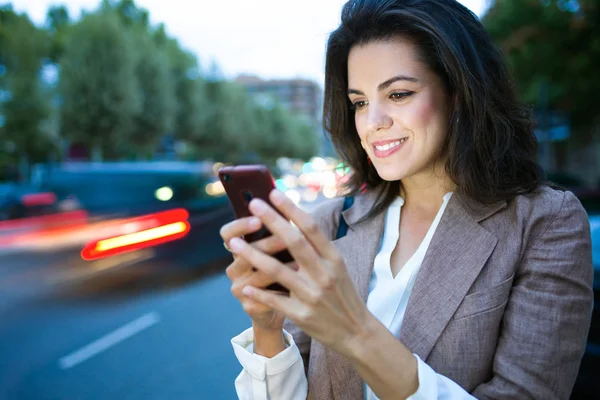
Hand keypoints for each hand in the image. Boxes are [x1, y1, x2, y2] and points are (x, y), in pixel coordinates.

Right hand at [220, 216, 288, 331]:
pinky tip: (296, 286)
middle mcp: (234, 268)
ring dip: (278, 268)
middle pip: (242, 253)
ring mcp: (239, 288)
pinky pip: (264, 298)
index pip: (227, 233)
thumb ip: (280, 232)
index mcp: (238, 249)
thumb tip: (290, 208)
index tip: (258, 219)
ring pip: (256, 276)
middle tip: (284, 238)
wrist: (284, 307)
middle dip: (265, 244)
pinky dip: (281, 290)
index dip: (240, 225)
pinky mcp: (249, 307)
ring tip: (298, 262)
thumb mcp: (280, 249)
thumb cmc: (284, 271)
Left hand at [228, 190, 372, 356]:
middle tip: (253, 203)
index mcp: (333, 259)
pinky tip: (243, 287)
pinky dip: (258, 293)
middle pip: (294, 242)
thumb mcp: (338, 268)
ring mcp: (313, 295)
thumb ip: (318, 249)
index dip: (292, 209)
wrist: (356, 332)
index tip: (274, 192)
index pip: (311, 228)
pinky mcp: (302, 314)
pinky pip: (275, 301)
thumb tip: (293, 221)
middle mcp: (324, 274)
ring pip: (277, 270)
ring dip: (253, 255)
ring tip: (233, 243)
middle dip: (272, 221)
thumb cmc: (342, 294)